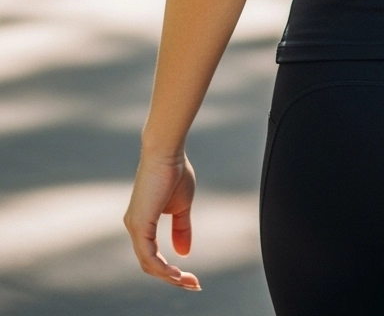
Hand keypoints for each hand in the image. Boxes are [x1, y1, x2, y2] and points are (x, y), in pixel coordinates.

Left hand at [124, 152, 200, 289]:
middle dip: (173, 279)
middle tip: (194, 285)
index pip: (153, 256)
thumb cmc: (174, 172)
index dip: (171, 270)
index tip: (192, 277)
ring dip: (170, 277)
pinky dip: (163, 269)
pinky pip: (148, 256)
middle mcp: (135, 227)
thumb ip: (182, 229)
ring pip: (149, 265)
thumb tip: (184, 253)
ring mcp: (135, 227)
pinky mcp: (139, 224)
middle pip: (151, 265)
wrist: (167, 152)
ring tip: (190, 281)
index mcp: (143, 222)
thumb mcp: (182, 206)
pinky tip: (177, 273)